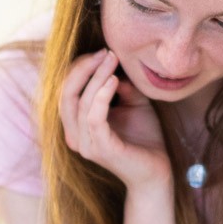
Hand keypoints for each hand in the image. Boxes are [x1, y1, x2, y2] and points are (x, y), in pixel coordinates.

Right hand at [57, 49, 170, 190]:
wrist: (156, 171)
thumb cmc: (144, 138)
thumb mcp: (133, 103)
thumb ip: (121, 87)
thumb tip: (114, 70)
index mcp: (77, 124)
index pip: (67, 90)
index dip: (80, 68)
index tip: (102, 52)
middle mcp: (75, 135)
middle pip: (65, 94)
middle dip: (83, 68)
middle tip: (105, 51)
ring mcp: (85, 144)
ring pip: (79, 103)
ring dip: (96, 77)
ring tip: (112, 59)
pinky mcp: (100, 149)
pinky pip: (93, 118)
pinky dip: (101, 96)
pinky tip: (115, 80)